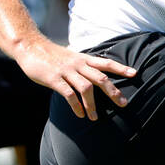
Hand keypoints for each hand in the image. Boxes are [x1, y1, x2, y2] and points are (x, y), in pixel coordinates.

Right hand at [14, 36, 135, 120]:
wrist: (29, 46)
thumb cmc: (50, 54)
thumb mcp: (69, 56)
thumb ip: (81, 65)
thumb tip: (92, 76)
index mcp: (82, 58)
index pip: (106, 63)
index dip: (121, 68)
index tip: (134, 74)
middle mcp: (77, 64)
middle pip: (100, 77)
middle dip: (113, 91)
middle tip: (124, 104)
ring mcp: (66, 71)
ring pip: (86, 87)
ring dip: (92, 104)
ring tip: (95, 118)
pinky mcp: (54, 78)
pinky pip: (68, 93)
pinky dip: (76, 105)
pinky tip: (79, 114)